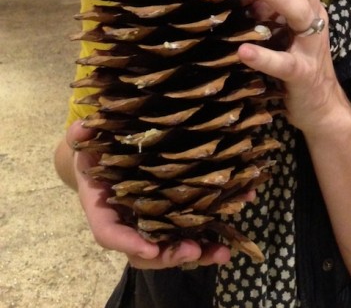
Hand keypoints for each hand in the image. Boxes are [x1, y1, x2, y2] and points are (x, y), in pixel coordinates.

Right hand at [64, 119, 232, 268]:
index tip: (149, 249)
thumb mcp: (84, 139)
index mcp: (103, 209)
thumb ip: (80, 134)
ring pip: (172, 245)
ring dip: (199, 251)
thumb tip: (84, 125)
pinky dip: (214, 227)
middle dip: (170, 255)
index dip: (128, 243)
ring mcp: (152, 220)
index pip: (110, 233)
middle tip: (195, 250)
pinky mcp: (174, 210)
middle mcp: (128, 221)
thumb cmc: (94, 148)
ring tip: (222, 251)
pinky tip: (241, 210)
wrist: (106, 153)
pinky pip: (191, 226)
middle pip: (146, 251)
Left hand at [236, 0, 346, 133]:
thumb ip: (267, 4)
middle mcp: (314, 18)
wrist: (321, 109)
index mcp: (309, 4)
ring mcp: (311, 46)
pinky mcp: (303, 75)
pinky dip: (264, 56)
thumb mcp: (282, 27)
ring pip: (298, 12)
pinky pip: (284, 63)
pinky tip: (243, 49)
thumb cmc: (297, 61)